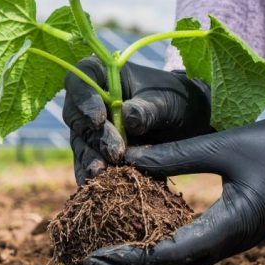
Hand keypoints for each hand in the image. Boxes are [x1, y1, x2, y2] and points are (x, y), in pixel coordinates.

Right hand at [64, 58, 212, 185]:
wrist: (188, 123)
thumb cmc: (176, 100)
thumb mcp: (167, 101)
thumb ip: (148, 109)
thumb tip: (128, 118)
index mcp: (102, 75)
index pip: (80, 80)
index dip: (83, 98)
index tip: (99, 118)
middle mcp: (89, 101)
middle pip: (76, 117)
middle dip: (94, 137)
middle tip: (116, 152)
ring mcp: (90, 129)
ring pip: (80, 144)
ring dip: (90, 160)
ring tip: (103, 174)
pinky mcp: (96, 152)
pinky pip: (88, 165)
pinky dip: (92, 177)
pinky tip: (98, 189)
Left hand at [77, 99, 264, 264]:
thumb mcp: (223, 146)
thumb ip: (174, 155)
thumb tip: (125, 157)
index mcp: (230, 228)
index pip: (167, 254)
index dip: (127, 258)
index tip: (93, 257)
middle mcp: (230, 243)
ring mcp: (233, 240)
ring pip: (180, 264)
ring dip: (142, 264)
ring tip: (103, 258)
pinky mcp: (234, 230)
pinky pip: (192, 250)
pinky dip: (161, 250)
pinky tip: (139, 240)